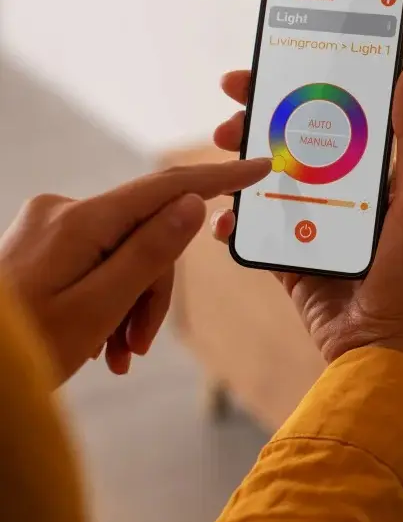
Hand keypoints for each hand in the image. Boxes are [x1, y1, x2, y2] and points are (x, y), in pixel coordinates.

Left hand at [0, 159, 270, 382]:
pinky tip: (101, 344)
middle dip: (153, 291)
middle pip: (146, 235)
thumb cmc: (25, 348)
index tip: (259, 166)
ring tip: (117, 355)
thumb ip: (149, 252)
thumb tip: (192, 204)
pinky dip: (109, 301)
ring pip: (124, 254)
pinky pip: (99, 262)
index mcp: (80, 221)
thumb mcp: (98, 307)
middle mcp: (64, 212)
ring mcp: (51, 227)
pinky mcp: (44, 245)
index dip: (218, 178)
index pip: (166, 187)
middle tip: (137, 346)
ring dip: (130, 305)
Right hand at [211, 63, 402, 386]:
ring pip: (266, 183)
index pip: (334, 117)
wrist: (385, 346)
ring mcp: (313, 227)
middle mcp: (343, 194)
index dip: (300, 89)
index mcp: (376, 174)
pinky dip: (234, 223)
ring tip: (220, 154)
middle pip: (291, 144)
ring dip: (238, 165)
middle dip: (257, 121)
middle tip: (231, 110)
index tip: (265, 68)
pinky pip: (255, 233)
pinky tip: (224, 219)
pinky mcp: (291, 261)